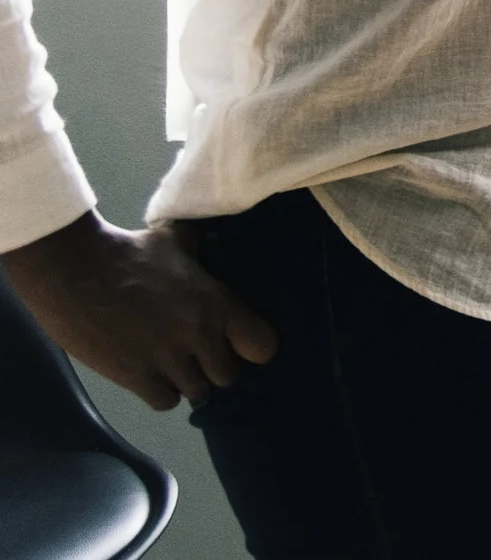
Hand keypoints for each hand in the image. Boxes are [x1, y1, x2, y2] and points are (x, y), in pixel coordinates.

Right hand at [2, 211, 275, 409]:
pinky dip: (161, 392)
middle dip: (216, 368)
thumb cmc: (127, 251)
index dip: (252, 348)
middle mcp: (200, 335)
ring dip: (188, 381)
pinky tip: (151, 375)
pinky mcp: (135, 376)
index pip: (262, 345)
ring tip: (174, 365)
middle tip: (201, 356)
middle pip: (228, 376)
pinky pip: (164, 402)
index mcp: (217, 302)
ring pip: (197, 393)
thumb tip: (212, 242)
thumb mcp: (176, 241)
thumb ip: (201, 249)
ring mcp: (168, 359)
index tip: (240, 345)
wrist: (75, 271)